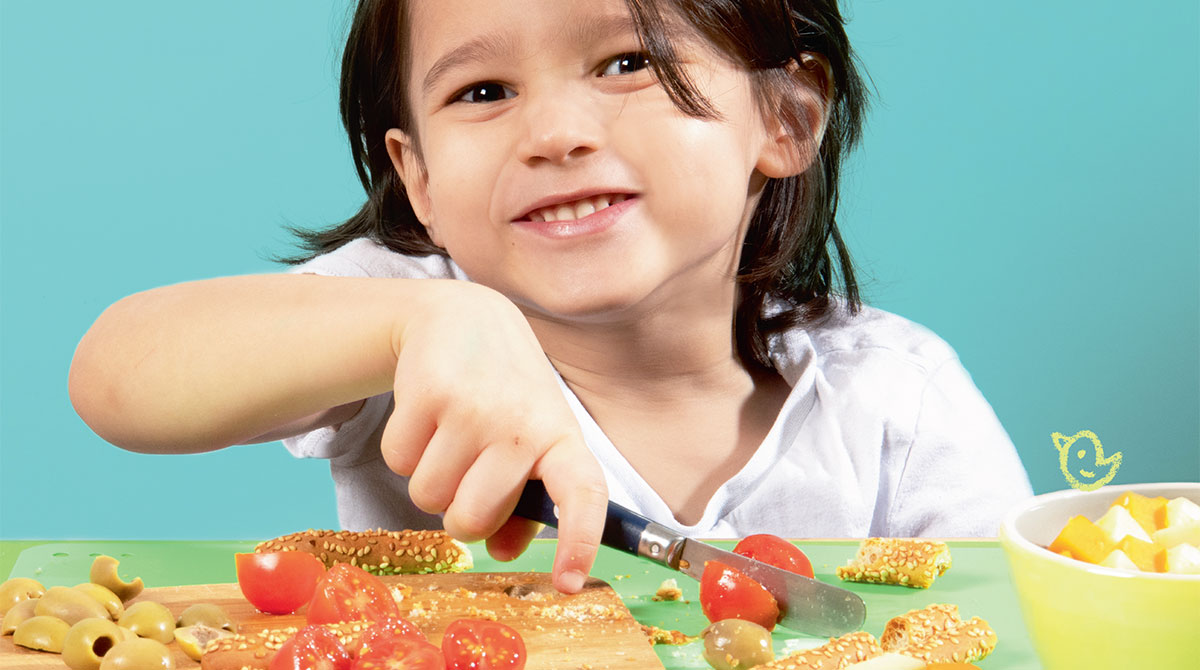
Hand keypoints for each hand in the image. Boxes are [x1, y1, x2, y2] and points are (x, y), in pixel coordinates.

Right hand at [379, 281, 606, 592]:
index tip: (569, 583)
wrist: (463, 317)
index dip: (579, 542)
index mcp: (560, 437)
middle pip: (470, 520)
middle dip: (458, 511)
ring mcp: (475, 407)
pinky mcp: (428, 391)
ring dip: (429, 479)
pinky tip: (426, 414)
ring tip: (448, 434)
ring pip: (428, 497)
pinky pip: (399, 462)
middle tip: (467, 471)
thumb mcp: (529, 441)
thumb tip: (502, 551)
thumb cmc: (504, 394)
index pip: (582, 495)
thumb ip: (522, 505)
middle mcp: (523, 423)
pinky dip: (404, 450)